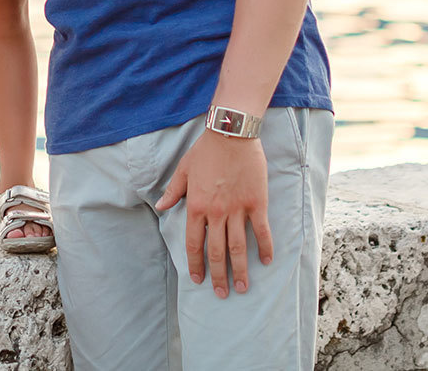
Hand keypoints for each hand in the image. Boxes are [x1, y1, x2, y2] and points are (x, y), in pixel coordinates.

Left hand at [156, 128, 272, 298]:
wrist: (231, 134)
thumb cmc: (206, 151)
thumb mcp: (184, 170)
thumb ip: (173, 192)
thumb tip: (161, 207)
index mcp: (196, 206)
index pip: (194, 244)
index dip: (195, 264)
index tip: (198, 279)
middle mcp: (216, 213)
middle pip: (216, 252)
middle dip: (218, 276)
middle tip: (221, 294)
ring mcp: (237, 209)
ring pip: (238, 247)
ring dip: (240, 270)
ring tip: (242, 288)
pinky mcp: (256, 203)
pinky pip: (261, 231)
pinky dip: (264, 247)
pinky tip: (266, 262)